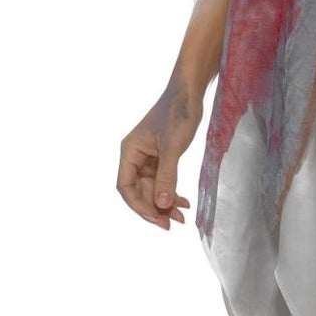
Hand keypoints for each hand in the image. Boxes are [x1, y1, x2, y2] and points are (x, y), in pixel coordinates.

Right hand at [118, 84, 203, 230]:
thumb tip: (161, 204)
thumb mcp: (174, 146)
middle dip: (155, 208)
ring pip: (152, 188)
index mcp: (129, 151)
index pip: (126, 187)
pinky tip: (184, 202)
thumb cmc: (179, 112)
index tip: (157, 219)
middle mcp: (135, 156)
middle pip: (139, 191)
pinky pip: (162, 181)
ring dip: (164, 203)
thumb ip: (167, 175)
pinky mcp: (161, 157)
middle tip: (173, 223)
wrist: (189, 92)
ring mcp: (148, 157)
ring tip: (182, 216)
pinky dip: (171, 192)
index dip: (139, 206)